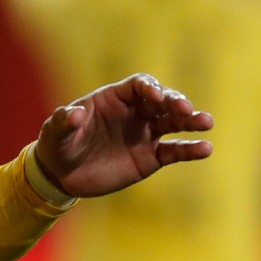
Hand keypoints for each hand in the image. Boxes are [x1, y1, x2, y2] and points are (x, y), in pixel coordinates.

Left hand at [33, 73, 212, 198]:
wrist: (62, 175)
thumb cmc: (58, 145)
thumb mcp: (55, 133)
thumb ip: (64, 121)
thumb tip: (74, 113)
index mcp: (114, 98)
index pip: (138, 86)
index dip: (149, 88)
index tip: (155, 97)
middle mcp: (134, 112)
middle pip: (162, 101)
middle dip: (174, 102)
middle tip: (185, 109)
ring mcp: (145, 134)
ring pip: (174, 123)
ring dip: (191, 121)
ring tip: (206, 122)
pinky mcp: (150, 157)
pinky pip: (174, 151)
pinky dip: (190, 150)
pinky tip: (205, 149)